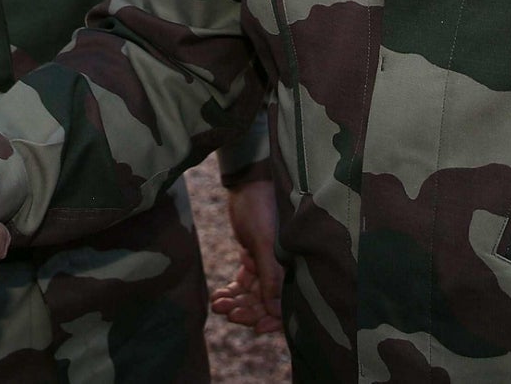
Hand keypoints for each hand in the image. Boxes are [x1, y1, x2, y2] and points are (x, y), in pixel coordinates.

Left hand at [211, 176, 282, 333]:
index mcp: (293, 267)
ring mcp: (267, 266)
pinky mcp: (253, 259)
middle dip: (248, 311)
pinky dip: (231, 290)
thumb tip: (275, 311)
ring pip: (251, 295)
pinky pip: (243, 283)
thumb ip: (271, 276)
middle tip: (228, 312)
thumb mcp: (265, 242)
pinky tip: (217, 296)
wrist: (247, 183)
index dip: (272, 319)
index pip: (285, 304)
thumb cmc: (262, 208)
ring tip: (218, 304)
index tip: (255, 328)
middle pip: (266, 303)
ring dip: (235, 302)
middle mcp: (282, 270)